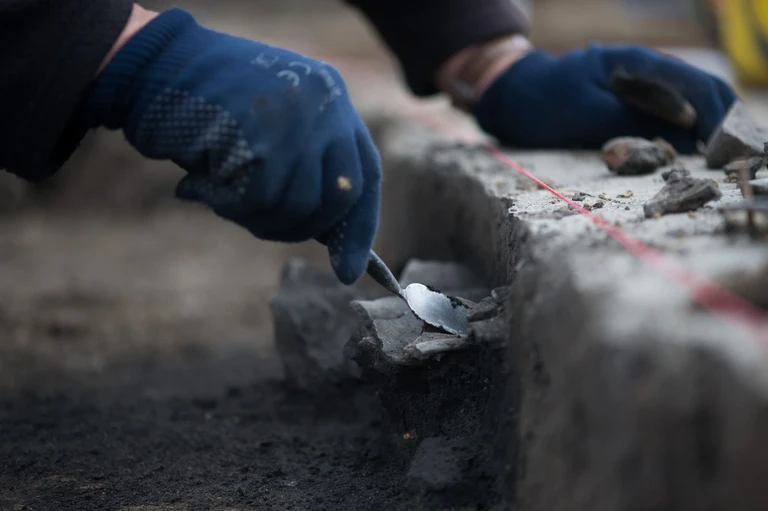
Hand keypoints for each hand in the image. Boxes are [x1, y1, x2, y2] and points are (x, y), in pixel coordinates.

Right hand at [83, 8, 380, 284]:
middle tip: (257, 221)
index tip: (348, 271)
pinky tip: (201, 184)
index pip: (366, 176)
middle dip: (302, 226)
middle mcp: (327, 104)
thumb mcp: (275, 128)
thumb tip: (332, 238)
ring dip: (257, 217)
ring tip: (221, 192)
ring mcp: (300, 119)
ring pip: (300, 205)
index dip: (358, 229)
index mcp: (334, 99)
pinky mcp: (266, 137)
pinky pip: (261, 201)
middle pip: (340, 197)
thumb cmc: (212, 108)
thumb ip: (307, 169)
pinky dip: (229, 206)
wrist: (157, 67)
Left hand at [472, 44, 737, 152]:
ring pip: (688, 107)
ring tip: (712, 165)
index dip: (720, 120)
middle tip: (725, 164)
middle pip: (702, 94)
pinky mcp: (630, 104)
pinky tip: (684, 157)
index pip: (699, 86)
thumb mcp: (589, 116)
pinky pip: (666, 118)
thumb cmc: (543, 103)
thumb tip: (689, 137)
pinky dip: (680, 137)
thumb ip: (637, 123)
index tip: (723, 154)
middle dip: (720, 127)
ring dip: (704, 134)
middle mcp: (646, 70)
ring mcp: (640, 86)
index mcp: (638, 63)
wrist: (512, 98)